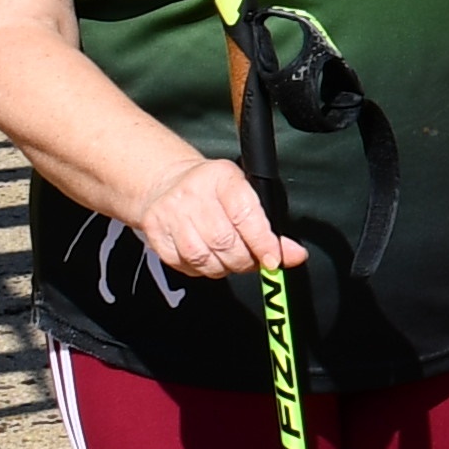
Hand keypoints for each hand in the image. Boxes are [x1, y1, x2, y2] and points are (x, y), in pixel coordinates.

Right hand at [120, 150, 305, 285]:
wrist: (167, 183)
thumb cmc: (214, 190)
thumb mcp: (245, 193)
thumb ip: (269, 226)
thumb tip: (294, 256)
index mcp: (222, 178)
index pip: (245, 214)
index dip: (262, 242)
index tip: (274, 259)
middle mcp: (192, 193)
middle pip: (224, 241)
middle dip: (245, 260)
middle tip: (254, 261)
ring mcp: (170, 213)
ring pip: (203, 257)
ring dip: (224, 268)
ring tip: (231, 260)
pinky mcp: (155, 233)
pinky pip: (185, 265)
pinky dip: (202, 270)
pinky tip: (209, 259)